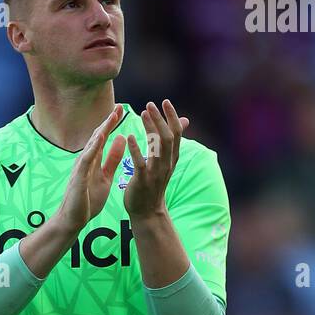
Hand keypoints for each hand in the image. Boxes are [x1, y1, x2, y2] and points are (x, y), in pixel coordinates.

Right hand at [55, 104, 128, 236]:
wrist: (73, 220)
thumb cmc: (87, 200)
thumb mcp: (105, 176)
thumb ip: (112, 159)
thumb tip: (122, 139)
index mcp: (93, 160)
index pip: (102, 138)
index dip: (112, 124)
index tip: (122, 110)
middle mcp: (85, 160)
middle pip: (97, 137)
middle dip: (108, 122)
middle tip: (120, 106)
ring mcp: (80, 169)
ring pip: (91, 146)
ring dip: (102, 131)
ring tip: (112, 117)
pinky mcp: (78, 178)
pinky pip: (86, 160)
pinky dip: (93, 148)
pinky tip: (100, 138)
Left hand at [123, 100, 189, 221]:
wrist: (147, 212)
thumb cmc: (153, 184)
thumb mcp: (166, 161)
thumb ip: (172, 142)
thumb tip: (185, 120)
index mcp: (171, 158)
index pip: (176, 133)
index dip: (172, 116)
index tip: (165, 102)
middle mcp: (166, 163)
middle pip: (168, 136)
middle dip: (160, 119)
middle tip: (150, 104)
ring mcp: (156, 172)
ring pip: (157, 147)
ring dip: (150, 128)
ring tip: (142, 113)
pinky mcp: (143, 181)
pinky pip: (141, 163)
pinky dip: (136, 149)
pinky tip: (129, 136)